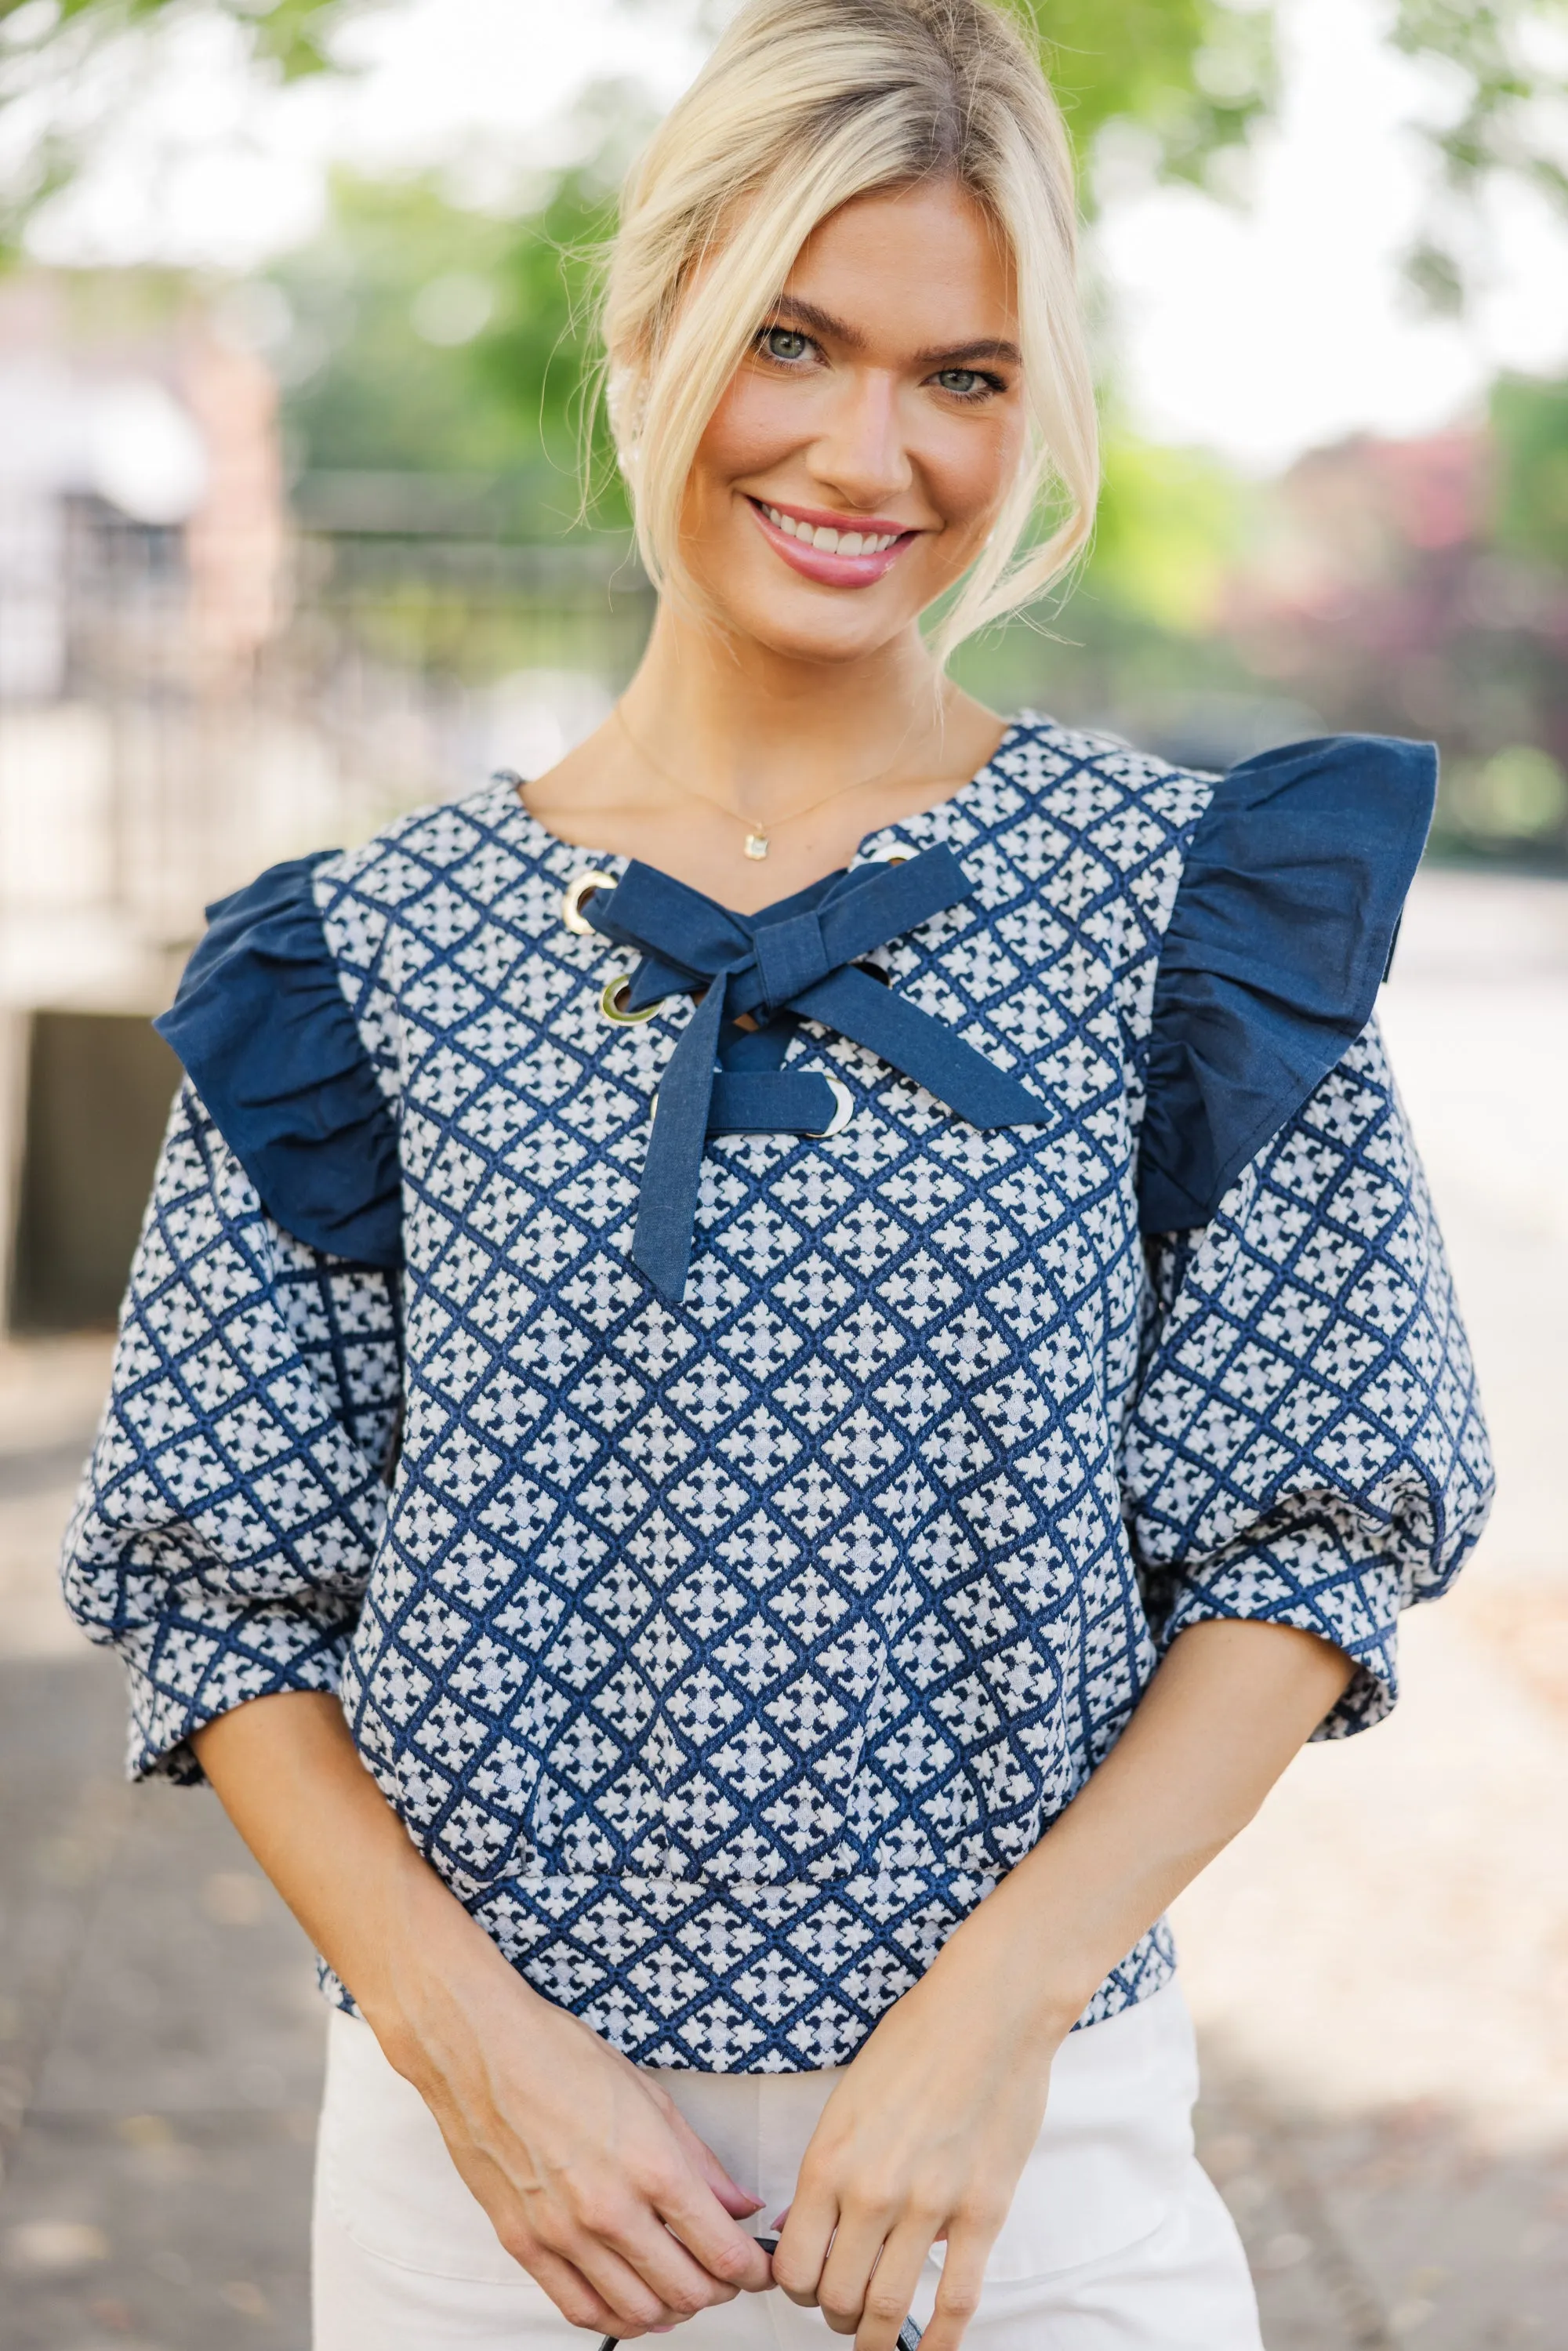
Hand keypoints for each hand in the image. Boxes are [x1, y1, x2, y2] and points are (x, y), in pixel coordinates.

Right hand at [377, 1885, 775, 2337]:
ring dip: (670, 2309)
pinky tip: (630, 2304)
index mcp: (652, 2166)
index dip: (752, 2271)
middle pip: (686, 2291)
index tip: (758, 2268)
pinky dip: (616, 2319)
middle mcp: (610, 2210)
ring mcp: (563, 2234)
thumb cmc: (561, 2057)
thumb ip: (700, 2162)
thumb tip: (738, 2205)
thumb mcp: (651, 2096)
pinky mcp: (524, 2245)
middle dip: (717, 2291)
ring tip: (679, 2287)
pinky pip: (579, 2311)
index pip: (722, 2251)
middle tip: (723, 2274)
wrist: (481, 2049)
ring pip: (638, 2312)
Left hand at [771, 1909, 1067, 2350]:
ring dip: (874, 2335)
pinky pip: (957, 2299)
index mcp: (830, 2159)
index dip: (794, 2287)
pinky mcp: (982, 2210)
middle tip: (841, 2308)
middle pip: (835, 2296)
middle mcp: (873, 2191)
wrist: (987, 2009)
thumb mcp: (847, 2099)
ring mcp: (930, 2205)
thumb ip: (831, 2166)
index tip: (806, 2283)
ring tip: (874, 2335)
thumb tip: (812, 2227)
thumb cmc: (915, 2040)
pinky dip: (939, 2340)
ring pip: (886, 2308)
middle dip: (832, 2313)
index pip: (791, 2265)